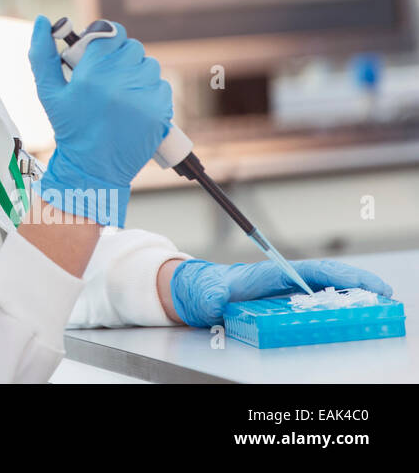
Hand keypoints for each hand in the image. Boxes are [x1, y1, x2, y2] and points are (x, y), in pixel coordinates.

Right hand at [28, 15, 172, 226]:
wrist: (93, 168)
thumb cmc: (69, 127)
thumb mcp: (48, 92)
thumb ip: (42, 54)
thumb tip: (41, 20)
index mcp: (92, 74)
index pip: (112, 32)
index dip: (105, 38)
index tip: (98, 51)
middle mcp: (121, 82)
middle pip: (131, 47)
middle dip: (118, 57)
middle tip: (105, 77)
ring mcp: (144, 96)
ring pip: (148, 65)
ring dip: (135, 73)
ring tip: (119, 93)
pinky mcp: (161, 110)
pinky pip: (160, 85)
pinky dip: (149, 91)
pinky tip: (133, 106)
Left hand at [170, 258, 394, 326]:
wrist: (196, 293)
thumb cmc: (204, 290)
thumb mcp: (205, 294)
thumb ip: (210, 296)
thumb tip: (216, 298)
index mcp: (269, 274)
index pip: (312, 271)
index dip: (341, 275)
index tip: (366, 283)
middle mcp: (282, 279)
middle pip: (326, 277)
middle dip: (357, 282)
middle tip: (384, 294)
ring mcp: (284, 291)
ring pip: (326, 288)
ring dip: (352, 293)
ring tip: (379, 302)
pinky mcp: (284, 302)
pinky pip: (317, 300)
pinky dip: (338, 302)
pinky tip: (354, 311)